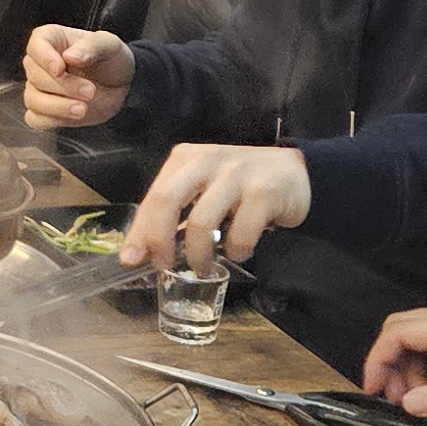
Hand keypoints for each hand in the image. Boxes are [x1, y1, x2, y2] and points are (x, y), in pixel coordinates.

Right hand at [21, 24, 133, 130]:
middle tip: (91, 91)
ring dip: (58, 107)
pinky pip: (35, 119)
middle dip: (64, 86)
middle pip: (36, 76)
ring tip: (83, 109)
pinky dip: (51, 120)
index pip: (35, 46)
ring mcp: (39, 88)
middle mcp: (39, 63)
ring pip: (33, 100)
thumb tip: (69, 56)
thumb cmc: (110, 58)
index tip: (60, 69)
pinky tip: (73, 115)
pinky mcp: (44, 111)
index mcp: (50, 39)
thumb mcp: (109, 45)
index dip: (44, 58)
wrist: (119, 84)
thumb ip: (91, 47)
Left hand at [121, 141, 309, 271]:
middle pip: (168, 200)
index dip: (140, 231)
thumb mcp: (202, 190)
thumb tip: (139, 252)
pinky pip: (240, 233)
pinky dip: (236, 251)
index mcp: (186, 158)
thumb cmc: (239, 185)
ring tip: (201, 267)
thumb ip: (173, 213)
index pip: (154, 195)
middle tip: (164, 266)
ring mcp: (237, 175)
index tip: (131, 260)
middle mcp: (207, 160)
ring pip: (201, 221)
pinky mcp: (264, 193)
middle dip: (158, 240)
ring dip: (198, 254)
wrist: (295, 173)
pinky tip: (239, 252)